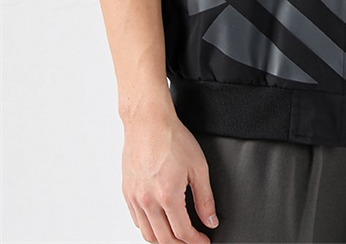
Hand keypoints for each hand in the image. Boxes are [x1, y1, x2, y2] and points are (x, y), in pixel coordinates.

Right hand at [121, 111, 218, 242]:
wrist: (148, 122)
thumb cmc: (173, 138)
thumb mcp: (199, 167)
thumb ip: (205, 197)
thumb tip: (211, 219)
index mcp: (168, 195)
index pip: (183, 232)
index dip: (196, 241)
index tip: (203, 241)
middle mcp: (148, 201)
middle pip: (163, 239)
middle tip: (192, 242)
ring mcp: (134, 198)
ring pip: (147, 234)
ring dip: (163, 240)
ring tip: (177, 237)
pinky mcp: (127, 192)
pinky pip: (137, 220)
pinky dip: (149, 228)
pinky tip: (159, 223)